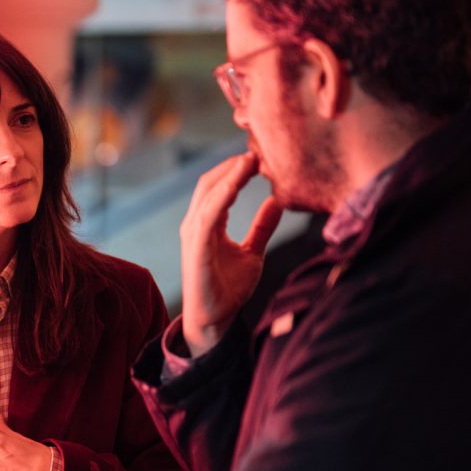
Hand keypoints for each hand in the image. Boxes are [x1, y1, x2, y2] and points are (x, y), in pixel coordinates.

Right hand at [179, 151, 283, 354]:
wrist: (215, 320)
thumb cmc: (228, 289)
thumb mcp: (253, 252)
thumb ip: (262, 227)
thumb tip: (278, 201)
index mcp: (207, 224)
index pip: (219, 186)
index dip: (237, 170)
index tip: (262, 156)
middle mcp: (196, 224)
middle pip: (210, 182)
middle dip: (233, 165)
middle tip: (259, 150)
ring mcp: (193, 233)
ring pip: (209, 192)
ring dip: (230, 173)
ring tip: (252, 158)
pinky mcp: (196, 245)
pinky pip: (209, 212)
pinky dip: (224, 193)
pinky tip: (240, 180)